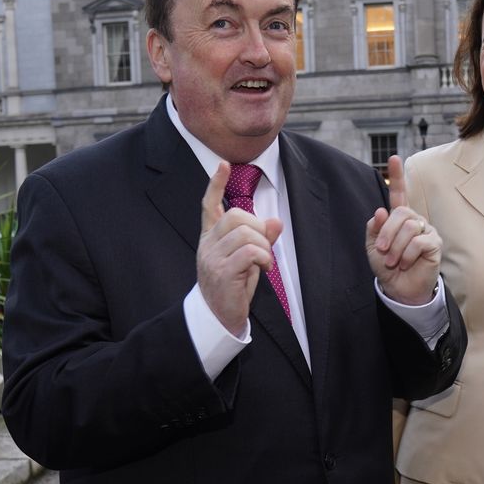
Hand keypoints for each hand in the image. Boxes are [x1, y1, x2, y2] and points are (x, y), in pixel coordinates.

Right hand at [198, 162, 282, 334]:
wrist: (218, 318)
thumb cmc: (233, 287)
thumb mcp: (248, 260)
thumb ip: (260, 239)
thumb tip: (275, 221)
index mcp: (210, 238)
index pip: (209, 205)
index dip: (216, 185)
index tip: (224, 165)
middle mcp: (207, 244)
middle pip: (237, 215)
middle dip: (257, 228)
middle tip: (262, 250)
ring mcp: (212, 257)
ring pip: (246, 232)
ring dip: (263, 247)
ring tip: (263, 263)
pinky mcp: (222, 272)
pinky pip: (250, 251)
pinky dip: (263, 257)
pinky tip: (263, 269)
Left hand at [366, 156, 441, 305]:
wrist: (398, 288)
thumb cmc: (387, 266)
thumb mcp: (373, 247)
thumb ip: (375, 229)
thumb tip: (380, 211)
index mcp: (398, 218)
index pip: (399, 193)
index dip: (397, 176)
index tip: (393, 158)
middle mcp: (414, 220)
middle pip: (401, 213)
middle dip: (388, 232)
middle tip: (383, 251)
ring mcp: (426, 231)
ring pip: (409, 227)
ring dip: (396, 248)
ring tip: (393, 261)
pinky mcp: (434, 244)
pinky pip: (419, 242)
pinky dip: (407, 255)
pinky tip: (406, 263)